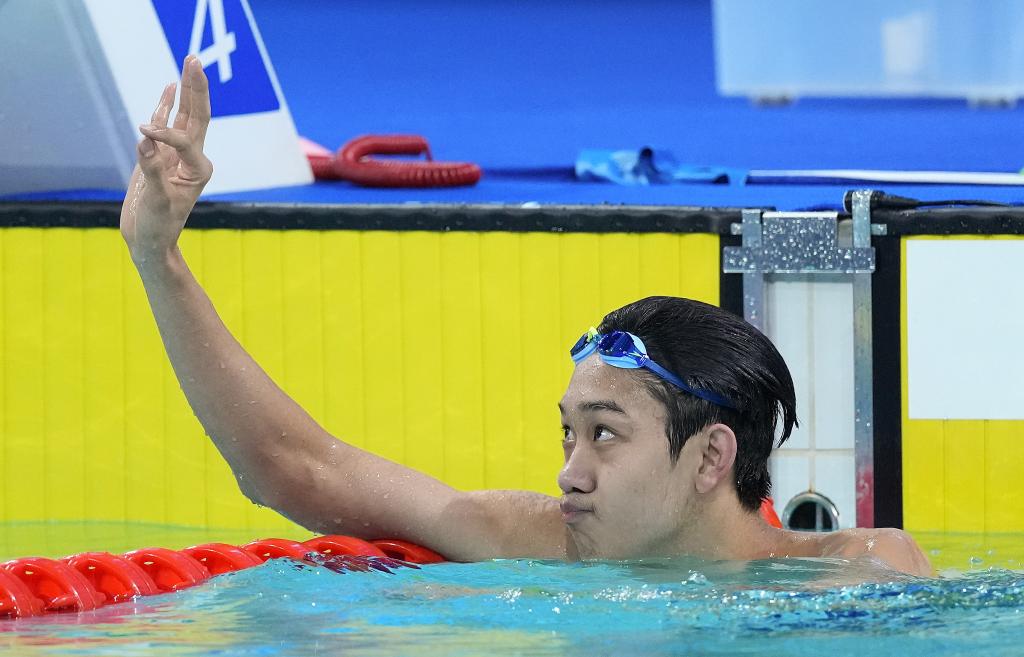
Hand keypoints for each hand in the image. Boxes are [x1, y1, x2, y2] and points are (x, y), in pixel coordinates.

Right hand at [120, 55, 212, 263]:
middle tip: (195, 58)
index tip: (142, 134)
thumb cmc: (158, 225)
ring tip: (190, 64)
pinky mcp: (161, 156)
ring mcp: (177, 156)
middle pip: (196, 115)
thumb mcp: (157, 201)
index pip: (185, 139)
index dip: (166, 133)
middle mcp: (192, 159)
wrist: (150, 240)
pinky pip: (166, 126)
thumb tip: (145, 141)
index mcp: (198, 170)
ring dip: (185, 90)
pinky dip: (166, 106)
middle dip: (195, 87)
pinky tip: (171, 88)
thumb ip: (152, 171)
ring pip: (184, 116)